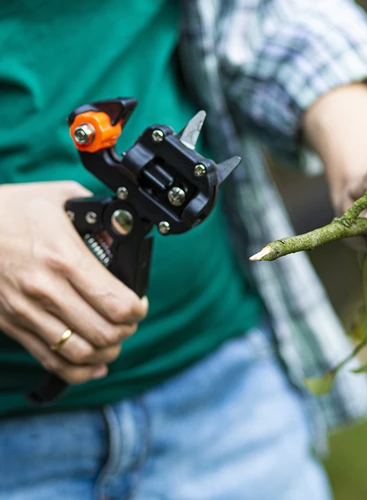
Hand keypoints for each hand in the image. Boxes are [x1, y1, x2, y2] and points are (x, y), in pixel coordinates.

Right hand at [0, 181, 148, 383]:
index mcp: (64, 258)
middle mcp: (45, 289)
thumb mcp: (62, 197)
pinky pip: (50, 359)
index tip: (139, 304)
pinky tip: (95, 364)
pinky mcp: (12, 324)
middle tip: (129, 320)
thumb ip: (99, 216)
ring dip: (107, 351)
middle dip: (126, 330)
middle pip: (103, 332)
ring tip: (114, 339)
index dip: (137, 310)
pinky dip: (79, 370)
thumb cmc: (15, 209)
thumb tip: (123, 235)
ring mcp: (26, 310)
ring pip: (80, 353)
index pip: (115, 303)